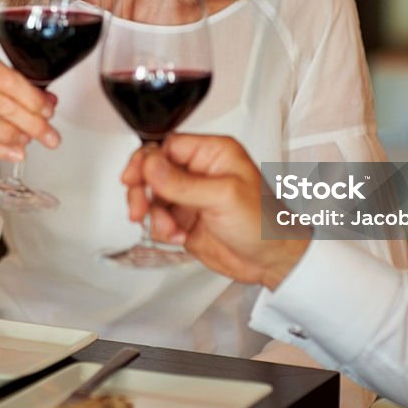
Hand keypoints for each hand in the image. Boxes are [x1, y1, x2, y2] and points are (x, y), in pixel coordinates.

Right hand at [121, 135, 309, 289]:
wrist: (273, 262)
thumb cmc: (265, 223)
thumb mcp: (223, 197)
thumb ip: (183, 183)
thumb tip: (150, 165)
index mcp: (213, 153)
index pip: (167, 145)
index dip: (146, 160)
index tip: (134, 178)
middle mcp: (199, 171)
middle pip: (153, 169)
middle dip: (142, 189)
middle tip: (139, 207)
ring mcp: (190, 196)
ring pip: (152, 195)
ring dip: (153, 213)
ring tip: (168, 227)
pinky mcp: (185, 219)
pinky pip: (158, 218)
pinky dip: (161, 229)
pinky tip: (177, 236)